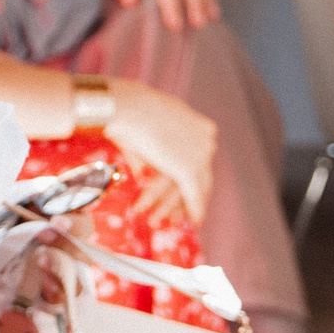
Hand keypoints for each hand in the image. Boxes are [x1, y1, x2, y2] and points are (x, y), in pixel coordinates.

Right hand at [101, 78, 214, 223]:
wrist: (126, 108)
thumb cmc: (128, 112)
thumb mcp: (147, 130)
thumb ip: (150, 153)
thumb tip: (143, 174)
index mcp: (201, 126)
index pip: (200, 159)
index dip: (195, 179)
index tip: (186, 192)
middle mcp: (207, 139)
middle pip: (202, 176)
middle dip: (190, 197)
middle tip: (182, 215)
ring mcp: (201, 154)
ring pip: (195, 188)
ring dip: (178, 207)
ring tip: (170, 223)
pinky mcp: (189, 170)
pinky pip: (193, 196)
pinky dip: (194, 211)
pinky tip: (193, 223)